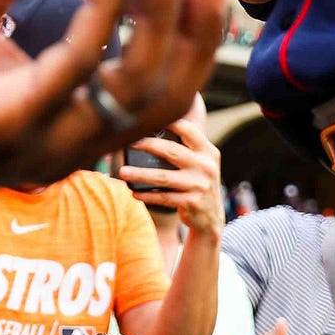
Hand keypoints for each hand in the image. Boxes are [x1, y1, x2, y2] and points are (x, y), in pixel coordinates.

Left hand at [0, 0, 231, 205]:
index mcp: (67, 118)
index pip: (157, 88)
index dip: (189, 36)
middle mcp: (67, 140)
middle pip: (165, 93)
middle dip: (192, 29)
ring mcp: (41, 140)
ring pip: (134, 86)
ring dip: (156, 14)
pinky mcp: (6, 126)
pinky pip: (73, 67)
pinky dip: (101, 12)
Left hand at [117, 117, 222, 237]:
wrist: (211, 217)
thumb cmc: (196, 183)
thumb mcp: (199, 163)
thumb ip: (183, 148)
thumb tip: (147, 133)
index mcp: (207, 151)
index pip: (187, 130)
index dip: (168, 122)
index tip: (148, 117)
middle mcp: (206, 166)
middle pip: (171, 151)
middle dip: (147, 145)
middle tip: (128, 142)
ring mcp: (200, 185)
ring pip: (163, 177)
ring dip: (140, 174)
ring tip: (123, 172)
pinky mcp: (191, 202)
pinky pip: (163, 197)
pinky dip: (147, 195)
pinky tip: (134, 192)